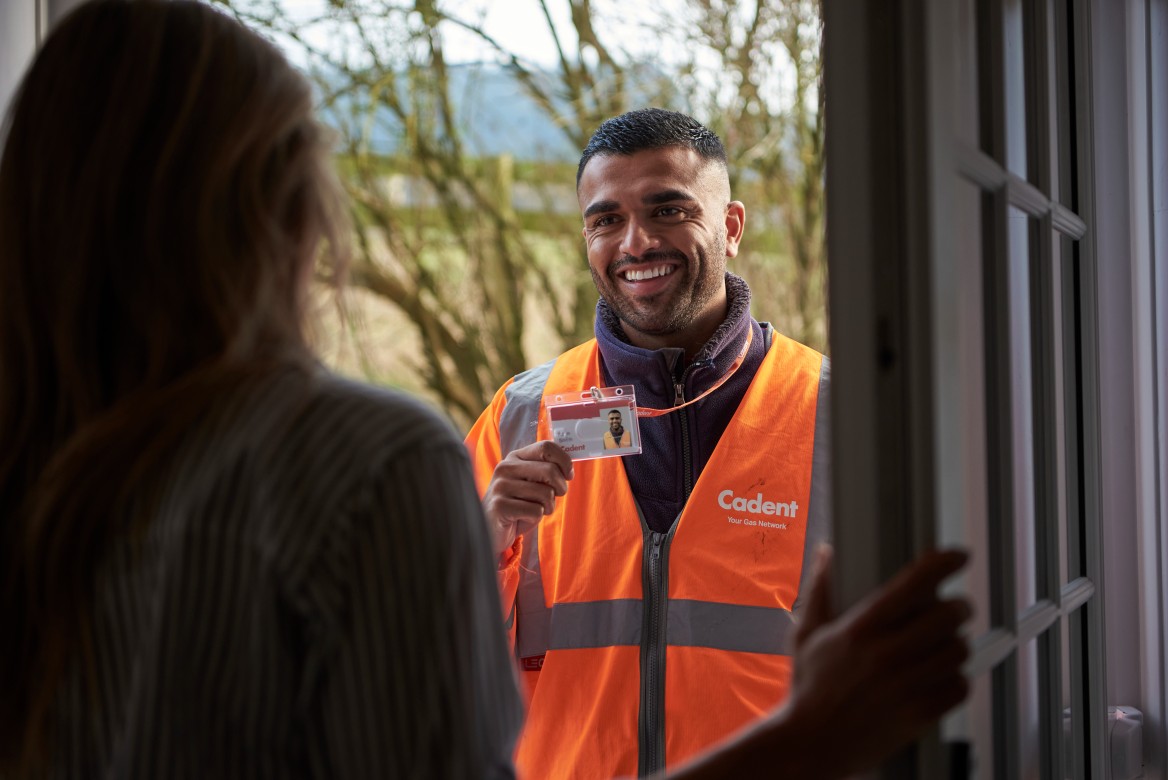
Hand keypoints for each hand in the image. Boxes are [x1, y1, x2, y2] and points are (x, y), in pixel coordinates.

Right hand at [482, 441, 573, 555]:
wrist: (492, 530)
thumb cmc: (517, 506)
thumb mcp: (531, 484)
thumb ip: (545, 472)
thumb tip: (568, 469)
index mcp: (514, 457)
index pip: (546, 447)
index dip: (564, 461)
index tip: (568, 475)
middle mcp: (505, 468)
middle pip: (550, 470)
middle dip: (560, 488)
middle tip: (553, 498)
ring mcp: (501, 486)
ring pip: (546, 493)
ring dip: (548, 507)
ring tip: (534, 510)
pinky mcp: (500, 506)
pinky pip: (536, 511)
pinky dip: (536, 518)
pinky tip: (523, 518)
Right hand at [782, 547, 972, 776]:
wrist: (812, 743)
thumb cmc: (810, 689)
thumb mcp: (807, 635)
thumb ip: (820, 591)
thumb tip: (826, 554)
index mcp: (860, 629)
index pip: (914, 583)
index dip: (943, 564)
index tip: (957, 558)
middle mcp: (885, 654)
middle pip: (949, 615)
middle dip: (957, 608)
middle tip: (953, 609)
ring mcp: (905, 685)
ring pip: (959, 650)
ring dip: (956, 644)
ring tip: (944, 645)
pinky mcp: (920, 714)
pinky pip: (960, 687)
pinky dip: (956, 679)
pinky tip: (940, 676)